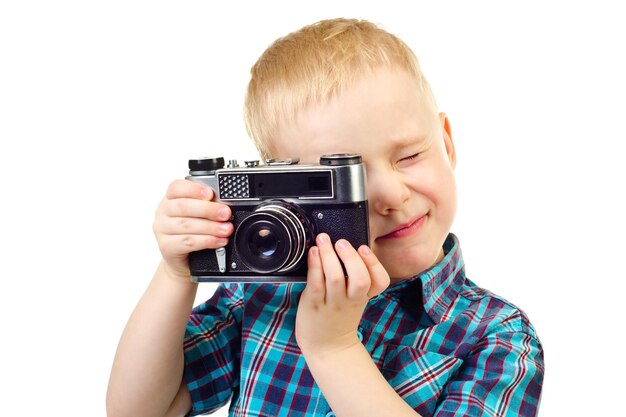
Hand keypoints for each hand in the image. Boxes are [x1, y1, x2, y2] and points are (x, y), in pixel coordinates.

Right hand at [152, 179, 233, 280]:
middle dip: (208, 209)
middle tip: (226, 214)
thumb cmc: (192, 230)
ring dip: (210, 227)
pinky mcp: (166, 246)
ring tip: (226, 229)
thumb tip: (226, 206)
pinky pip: (188, 242)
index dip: (194, 189)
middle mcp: (163, 211)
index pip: (177, 187)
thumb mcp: (198, 213)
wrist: (185, 257)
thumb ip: (208, 205)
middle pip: (183, 206)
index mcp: (171, 198)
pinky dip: (206, 241)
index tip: (210, 194)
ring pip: (186, 225)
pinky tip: (219, 241)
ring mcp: (162, 229)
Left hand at [295, 233, 389, 356]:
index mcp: (364, 297)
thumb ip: (355, 279)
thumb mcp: (356, 300)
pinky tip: (312, 253)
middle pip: (360, 278)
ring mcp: (332, 304)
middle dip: (351, 256)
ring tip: (323, 241)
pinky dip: (314, 265)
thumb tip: (347, 247)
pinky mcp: (314, 304)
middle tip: (341, 242)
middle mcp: (351, 300)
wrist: (327, 347)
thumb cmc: (339, 318)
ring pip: (335, 277)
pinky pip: (315, 283)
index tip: (364, 248)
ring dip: (329, 255)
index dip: (374, 263)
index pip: (380, 281)